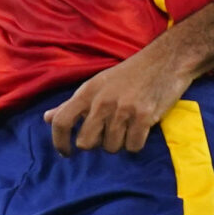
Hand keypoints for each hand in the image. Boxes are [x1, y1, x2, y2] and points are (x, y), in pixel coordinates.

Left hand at [45, 45, 195, 154]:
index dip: (59, 142)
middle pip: (86, 143)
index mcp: (88, 92)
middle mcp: (102, 102)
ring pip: (111, 148)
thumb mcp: (97, 84)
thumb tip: (47, 118)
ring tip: (128, 125)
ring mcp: (123, 110)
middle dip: (97, 144)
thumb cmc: (130, 74)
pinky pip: (133, 147)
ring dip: (119, 143)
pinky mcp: (144, 117)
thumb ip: (72, 104)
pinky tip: (141, 128)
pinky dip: (136, 143)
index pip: (61, 121)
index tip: (66, 154)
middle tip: (108, 133)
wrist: (166, 60)